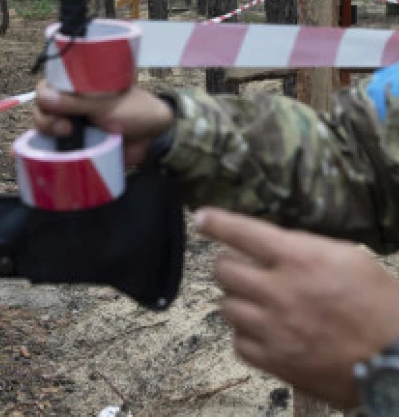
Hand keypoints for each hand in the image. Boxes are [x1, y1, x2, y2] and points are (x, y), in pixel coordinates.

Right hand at [33, 81, 173, 165]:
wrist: (154, 138)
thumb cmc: (133, 111)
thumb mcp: (105, 103)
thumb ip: (75, 101)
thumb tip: (44, 97)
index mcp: (77, 86)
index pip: (47, 86)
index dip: (45, 96)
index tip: (54, 106)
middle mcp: (70, 104)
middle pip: (41, 109)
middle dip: (45, 119)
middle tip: (66, 127)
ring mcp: (71, 125)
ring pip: (44, 128)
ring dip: (46, 133)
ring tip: (65, 137)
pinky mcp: (74, 146)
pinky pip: (53, 147)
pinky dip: (46, 151)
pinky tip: (42, 154)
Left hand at [195, 207, 398, 408]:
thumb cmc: (382, 305)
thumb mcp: (347, 258)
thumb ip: (304, 247)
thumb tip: (272, 245)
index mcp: (299, 259)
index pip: (242, 232)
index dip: (216, 223)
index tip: (201, 218)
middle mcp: (280, 291)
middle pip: (224, 270)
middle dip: (230, 265)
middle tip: (244, 269)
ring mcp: (275, 329)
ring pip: (226, 306)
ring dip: (238, 300)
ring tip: (259, 302)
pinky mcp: (277, 362)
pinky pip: (238, 343)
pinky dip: (246, 335)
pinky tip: (263, 331)